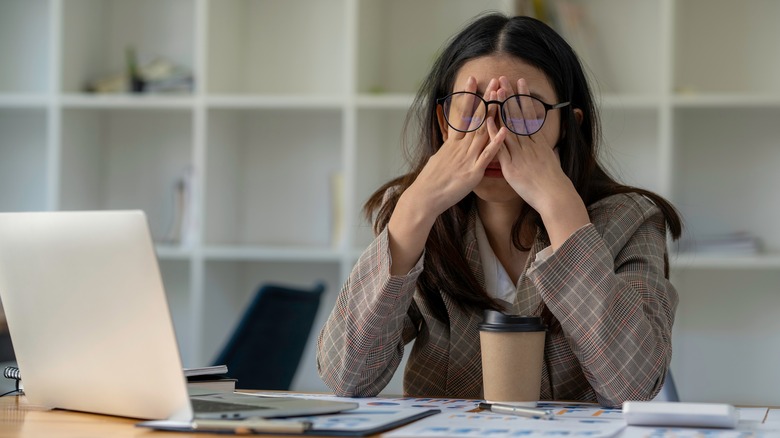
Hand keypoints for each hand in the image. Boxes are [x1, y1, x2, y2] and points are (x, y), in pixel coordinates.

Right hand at [405, 76, 507, 217]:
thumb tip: (450, 144)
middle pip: (476, 118)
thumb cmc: (431, 182)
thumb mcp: (438, 159)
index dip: (468, 96)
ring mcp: (467, 158)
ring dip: (494, 113)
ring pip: (483, 131)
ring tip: (502, 96)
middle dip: (486, 98)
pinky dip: (496, 142)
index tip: (472, 80)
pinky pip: (487, 155)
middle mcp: (460, 147)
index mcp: (452, 143)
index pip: (462, 114)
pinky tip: (504, 130)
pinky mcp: (473, 172)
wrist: (425, 197)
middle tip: (494, 81)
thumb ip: (448, 150)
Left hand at [493, 76, 588, 247]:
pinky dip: (494, 133)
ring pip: (509, 126)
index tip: (519, 83)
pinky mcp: (511, 166)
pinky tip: (487, 120)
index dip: (523, 98)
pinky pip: (501, 147)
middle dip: (510, 96)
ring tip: (495, 91)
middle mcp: (529, 144)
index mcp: (538, 142)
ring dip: (501, 108)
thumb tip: (543, 142)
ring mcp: (520, 154)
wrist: (554, 196)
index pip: (529, 114)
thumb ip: (544, 149)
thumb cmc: (553, 182)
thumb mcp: (551, 160)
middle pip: (518, 115)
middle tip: (503, 78)